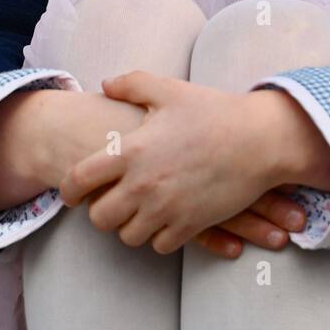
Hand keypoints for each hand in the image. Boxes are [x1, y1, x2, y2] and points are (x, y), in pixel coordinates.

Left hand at [59, 71, 302, 254]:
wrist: (259, 140)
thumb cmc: (214, 111)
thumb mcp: (170, 90)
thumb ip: (132, 84)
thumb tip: (104, 85)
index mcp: (132, 151)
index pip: (80, 179)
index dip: (69, 189)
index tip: (73, 193)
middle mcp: (143, 184)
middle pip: (100, 218)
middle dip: (102, 211)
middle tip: (112, 201)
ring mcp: (166, 209)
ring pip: (127, 236)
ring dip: (130, 225)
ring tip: (140, 210)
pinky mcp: (190, 225)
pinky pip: (159, 246)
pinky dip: (158, 236)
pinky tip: (166, 218)